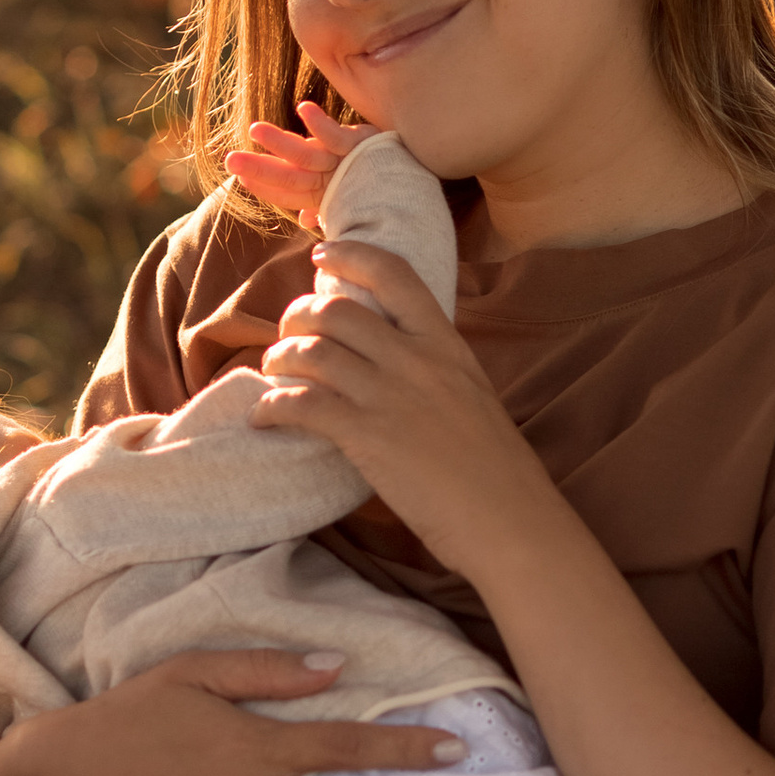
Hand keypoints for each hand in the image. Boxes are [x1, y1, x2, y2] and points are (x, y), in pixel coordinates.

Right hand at [222, 99, 376, 229]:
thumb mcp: (350, 198)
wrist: (422, 188)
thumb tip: (303, 219)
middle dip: (261, 169)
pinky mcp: (361, 146)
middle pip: (291, 177)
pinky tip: (304, 110)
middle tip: (232, 161)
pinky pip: (338, 135)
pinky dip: (322, 124)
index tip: (239, 177)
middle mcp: (333, 180)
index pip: (288, 191)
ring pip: (307, 156)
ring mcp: (346, 163)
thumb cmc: (383, 192)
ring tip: (256, 131)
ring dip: (281, 143)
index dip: (264, 185)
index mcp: (327, 195)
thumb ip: (324, 205)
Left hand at [252, 236, 555, 574]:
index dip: (351, 255)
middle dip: (298, 316)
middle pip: (336, 310)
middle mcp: (416, 360)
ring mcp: (390, 396)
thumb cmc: (494, 470)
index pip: (395, 274)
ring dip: (278, 359)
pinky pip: (300, 404)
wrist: (509, 520)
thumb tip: (391, 361)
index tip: (322, 254)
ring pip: (311, 352)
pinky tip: (264, 417)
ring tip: (273, 374)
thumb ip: (433, 370)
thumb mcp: (471, 395)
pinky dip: (271, 406)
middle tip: (288, 335)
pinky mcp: (367, 436)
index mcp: (446, 344)